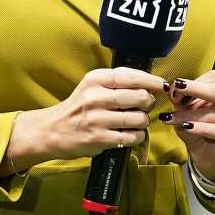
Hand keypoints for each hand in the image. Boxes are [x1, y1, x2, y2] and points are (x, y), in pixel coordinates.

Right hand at [3, 67, 166, 174]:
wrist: (52, 130)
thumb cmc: (78, 108)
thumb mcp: (92, 86)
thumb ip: (117, 82)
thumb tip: (150, 83)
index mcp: (96, 79)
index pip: (132, 76)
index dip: (152, 81)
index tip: (162, 86)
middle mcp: (96, 96)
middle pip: (140, 96)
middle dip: (149, 102)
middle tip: (145, 106)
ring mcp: (97, 118)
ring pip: (139, 118)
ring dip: (143, 121)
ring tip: (137, 121)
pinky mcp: (99, 138)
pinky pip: (132, 137)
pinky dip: (137, 136)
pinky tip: (132, 134)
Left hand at [163, 70, 214, 181]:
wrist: (208, 156)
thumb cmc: (200, 127)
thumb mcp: (188, 109)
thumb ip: (182, 97)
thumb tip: (172, 87)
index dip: (196, 80)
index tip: (177, 86)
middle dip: (194, 89)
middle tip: (175, 89)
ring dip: (188, 115)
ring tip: (169, 118)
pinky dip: (200, 128)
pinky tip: (185, 127)